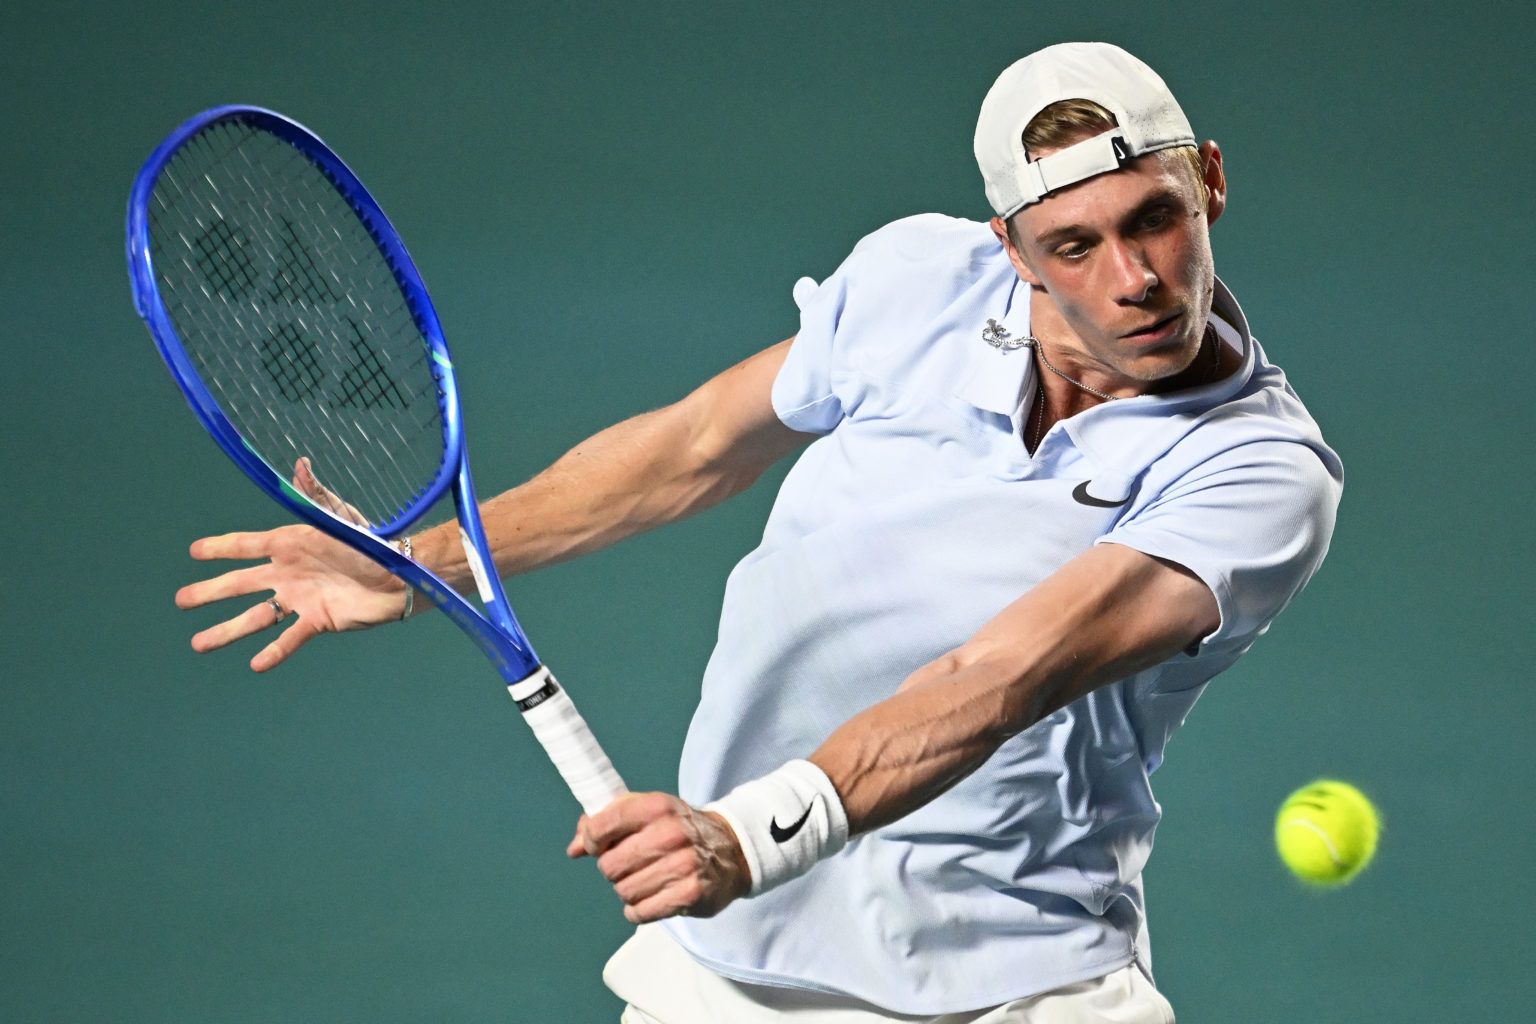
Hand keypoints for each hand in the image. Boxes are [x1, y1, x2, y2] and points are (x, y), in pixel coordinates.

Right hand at [174, 458, 409, 671]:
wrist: (399, 575)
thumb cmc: (371, 542)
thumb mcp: (341, 517)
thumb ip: (316, 495)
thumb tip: (300, 464)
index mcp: (289, 545)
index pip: (246, 546)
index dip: (221, 548)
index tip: (194, 551)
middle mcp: (288, 574)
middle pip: (240, 585)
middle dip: (209, 592)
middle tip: (181, 601)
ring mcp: (299, 599)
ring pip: (256, 617)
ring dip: (228, 630)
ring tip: (199, 644)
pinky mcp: (317, 620)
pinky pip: (290, 638)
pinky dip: (274, 652)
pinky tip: (255, 664)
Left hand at [567, 792, 750, 923]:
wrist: (733, 850)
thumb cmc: (681, 830)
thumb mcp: (648, 812)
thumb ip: (607, 823)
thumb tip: (574, 848)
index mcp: (656, 807)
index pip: (602, 826)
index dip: (592, 840)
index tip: (598, 845)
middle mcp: (670, 834)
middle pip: (609, 866)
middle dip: (615, 869)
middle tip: (632, 865)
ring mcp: (682, 865)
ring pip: (624, 891)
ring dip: (629, 890)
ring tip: (648, 880)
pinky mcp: (690, 894)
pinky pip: (640, 912)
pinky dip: (640, 909)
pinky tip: (654, 897)